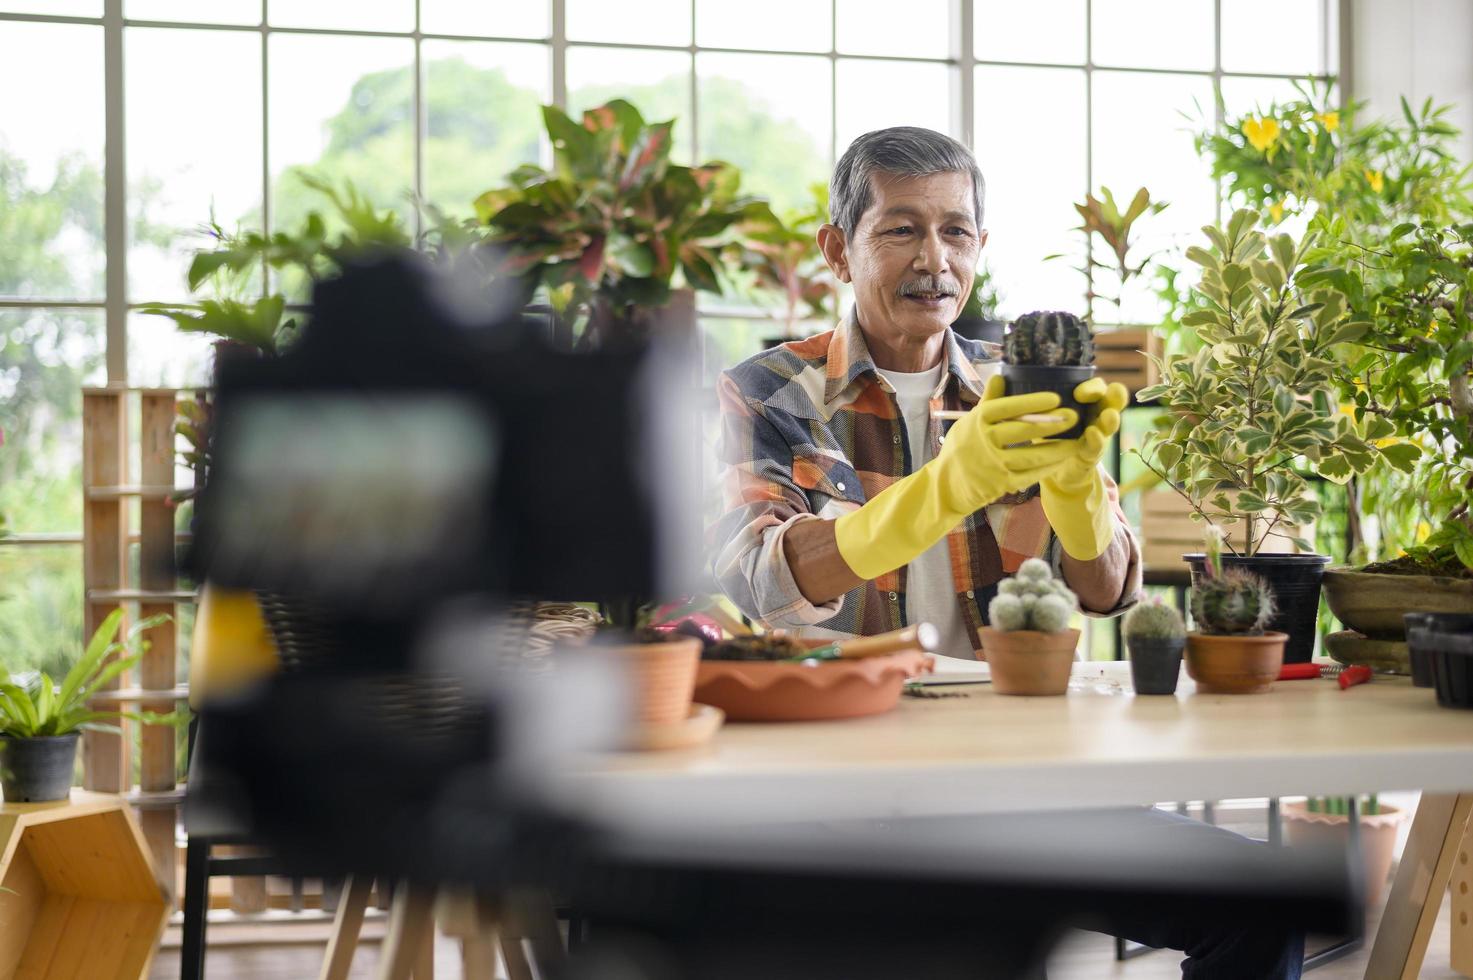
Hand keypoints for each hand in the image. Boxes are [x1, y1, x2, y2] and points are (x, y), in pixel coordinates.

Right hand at [833, 375, 1077, 580]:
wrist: (946, 484)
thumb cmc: (961, 447)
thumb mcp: (969, 421)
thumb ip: (989, 401)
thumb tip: (1000, 375)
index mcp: (978, 421)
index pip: (1007, 407)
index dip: (1032, 402)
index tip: (1055, 397)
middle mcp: (985, 441)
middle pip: (1023, 430)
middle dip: (1051, 424)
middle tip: (1074, 416)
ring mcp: (994, 465)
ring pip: (1032, 455)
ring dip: (1057, 449)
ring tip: (1076, 441)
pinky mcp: (1002, 484)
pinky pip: (1030, 474)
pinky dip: (1048, 467)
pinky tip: (1061, 460)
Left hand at [1049, 378, 1127, 489]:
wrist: (1050, 468)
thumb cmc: (1049, 432)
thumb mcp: (1045, 414)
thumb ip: (1042, 402)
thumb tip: (1019, 384)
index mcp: (1088, 400)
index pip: (1100, 385)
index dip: (1093, 386)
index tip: (1077, 393)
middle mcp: (1098, 413)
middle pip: (1116, 397)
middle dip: (1113, 394)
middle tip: (1087, 398)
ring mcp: (1100, 433)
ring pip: (1112, 421)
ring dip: (1111, 418)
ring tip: (1108, 416)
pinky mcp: (1093, 453)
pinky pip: (1098, 445)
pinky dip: (1097, 439)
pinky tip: (1092, 434)